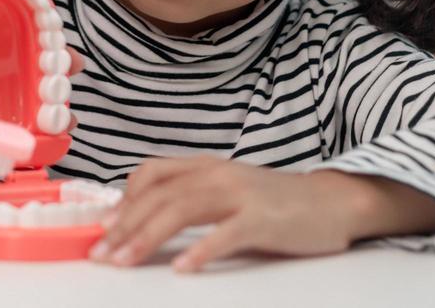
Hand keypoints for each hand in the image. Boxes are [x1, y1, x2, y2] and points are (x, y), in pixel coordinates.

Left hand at [92, 158, 434, 271]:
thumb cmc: (276, 201)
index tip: (103, 227)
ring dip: (146, 237)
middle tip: (101, 253)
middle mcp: (218, 174)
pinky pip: (225, 235)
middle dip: (124, 225)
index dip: (123, 199)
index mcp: (206, 166)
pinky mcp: (263, 219)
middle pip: (158, 196)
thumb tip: (146, 219)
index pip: (152, 173)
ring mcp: (240, 194)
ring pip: (181, 210)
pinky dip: (200, 251)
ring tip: (124, 261)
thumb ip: (192, 198)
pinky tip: (182, 268)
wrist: (334, 201)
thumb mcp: (227, 190)